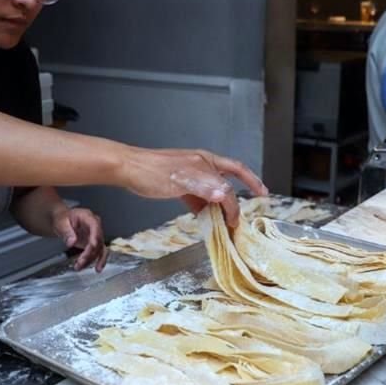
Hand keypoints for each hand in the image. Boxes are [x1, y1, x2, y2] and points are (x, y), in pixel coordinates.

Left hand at [52, 207, 107, 271]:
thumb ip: (66, 231)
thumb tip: (72, 241)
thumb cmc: (63, 219)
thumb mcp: (61, 223)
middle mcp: (95, 225)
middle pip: (97, 240)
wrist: (63, 221)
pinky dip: (99, 261)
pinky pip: (99, 252)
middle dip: (89, 253)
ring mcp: (95, 235)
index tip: (92, 245)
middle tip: (80, 261)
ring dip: (91, 259)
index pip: (95, 225)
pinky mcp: (94, 243)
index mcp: (87, 216)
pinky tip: (98, 268)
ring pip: (99, 249)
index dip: (95, 236)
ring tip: (79, 266)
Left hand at [120, 148, 267, 226]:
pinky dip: (203, 209)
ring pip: (213, 192)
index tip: (257, 200)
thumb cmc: (151, 170)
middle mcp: (201, 166)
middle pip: (227, 183)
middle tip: (237, 221)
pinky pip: (198, 198)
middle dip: (235, 202)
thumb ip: (205, 187)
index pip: (234, 175)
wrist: (128, 169)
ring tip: (224, 224)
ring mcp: (191, 176)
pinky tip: (203, 219)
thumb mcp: (181, 179)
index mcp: (206, 160)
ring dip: (219, 208)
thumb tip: (225, 195)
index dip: (249, 186)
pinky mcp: (180, 185)